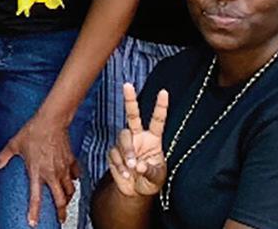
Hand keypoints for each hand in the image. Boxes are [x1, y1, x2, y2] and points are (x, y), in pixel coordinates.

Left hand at [0, 114, 80, 225]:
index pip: (35, 197)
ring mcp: (63, 168)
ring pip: (70, 190)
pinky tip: (72, 181)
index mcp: (37, 172)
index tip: (33, 223)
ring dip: (69, 198)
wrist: (51, 121)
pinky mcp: (71, 161)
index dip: (34, 211)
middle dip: (61, 212)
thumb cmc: (33, 131)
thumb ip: (5, 156)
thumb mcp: (15, 143)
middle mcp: (52, 174)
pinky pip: (75, 175)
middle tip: (60, 219)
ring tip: (66, 201)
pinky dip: (74, 180)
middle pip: (60, 199)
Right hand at [107, 83, 167, 197]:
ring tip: (132, 167)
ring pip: (122, 137)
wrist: (134, 192)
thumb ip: (150, 170)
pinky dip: (120, 166)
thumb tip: (139, 164)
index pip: (157, 121)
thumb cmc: (150, 181)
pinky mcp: (113, 152)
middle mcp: (138, 137)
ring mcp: (125, 144)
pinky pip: (114, 154)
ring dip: (127, 152)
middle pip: (132, 115)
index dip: (160, 107)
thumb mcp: (157, 177)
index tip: (164, 92)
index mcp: (153, 140)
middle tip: (127, 85)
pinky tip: (125, 174)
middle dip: (130, 100)